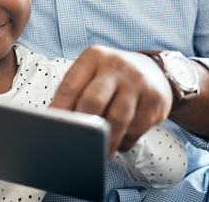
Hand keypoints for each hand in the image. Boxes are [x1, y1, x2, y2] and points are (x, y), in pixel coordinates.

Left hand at [50, 46, 172, 156]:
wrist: (154, 71)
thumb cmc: (112, 76)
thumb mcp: (93, 73)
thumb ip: (76, 92)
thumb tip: (57, 123)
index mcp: (94, 56)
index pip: (70, 86)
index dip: (59, 111)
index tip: (53, 130)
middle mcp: (115, 65)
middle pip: (93, 101)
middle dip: (82, 127)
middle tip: (75, 146)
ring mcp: (137, 81)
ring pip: (116, 119)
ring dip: (105, 141)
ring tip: (96, 153)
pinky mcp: (155, 98)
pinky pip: (135, 129)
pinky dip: (124, 141)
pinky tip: (119, 142)